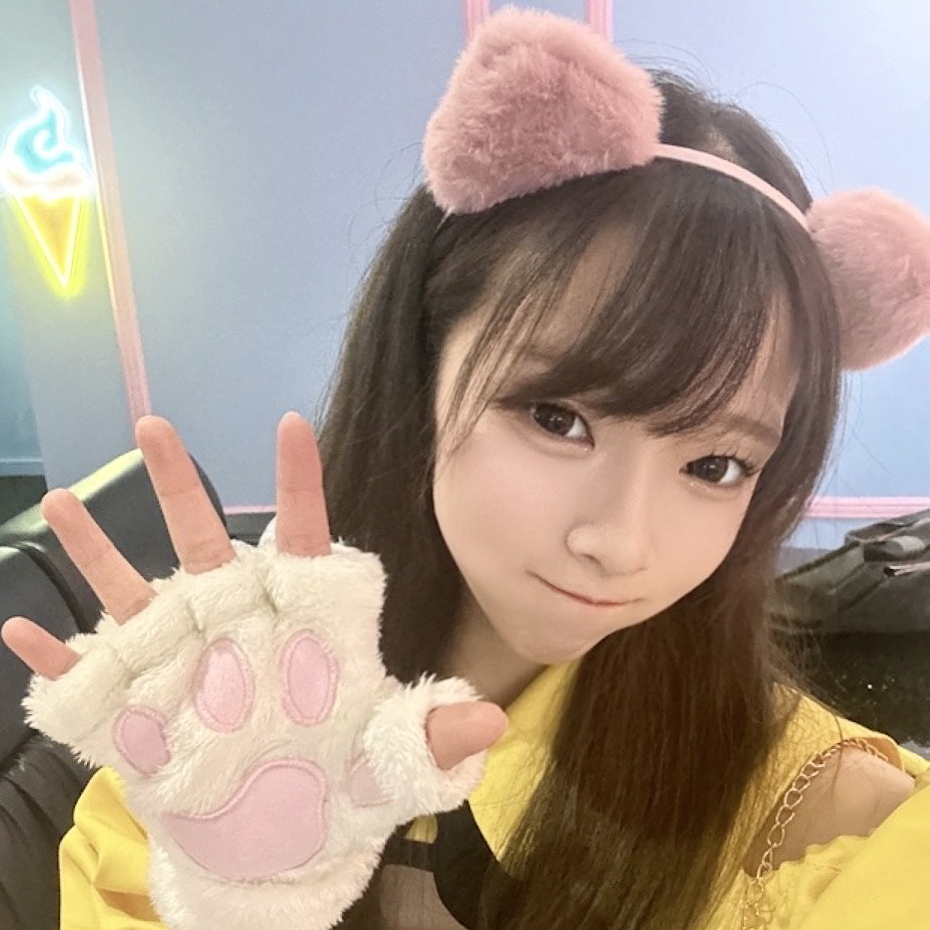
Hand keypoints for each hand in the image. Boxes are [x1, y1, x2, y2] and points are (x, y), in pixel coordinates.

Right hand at [1, 413, 507, 929]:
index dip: (300, 485)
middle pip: (204, 544)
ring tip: (63, 501)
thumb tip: (489, 720)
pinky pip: (87, 675)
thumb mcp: (390, 767)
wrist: (281, 848)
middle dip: (178, 485)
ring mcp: (178, 665)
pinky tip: (21, 628)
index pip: (305, 540)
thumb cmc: (339, 790)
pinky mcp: (135, 712)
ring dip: (97, 550)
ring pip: (133, 592)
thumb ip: (430, 738)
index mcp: (302, 626)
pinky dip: (54, 655)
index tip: (292, 425)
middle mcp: (235, 628)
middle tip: (155, 426)